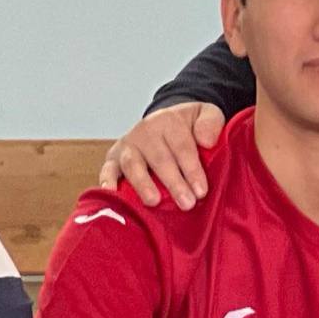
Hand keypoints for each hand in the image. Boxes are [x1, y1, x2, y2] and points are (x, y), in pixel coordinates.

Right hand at [99, 102, 223, 211]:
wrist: (166, 122)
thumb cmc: (189, 125)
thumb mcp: (207, 114)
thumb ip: (211, 123)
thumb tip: (206, 141)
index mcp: (168, 120)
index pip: (182, 147)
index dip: (192, 170)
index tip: (201, 191)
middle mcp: (145, 131)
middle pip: (159, 158)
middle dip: (173, 183)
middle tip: (187, 203)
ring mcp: (128, 145)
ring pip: (133, 164)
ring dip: (143, 184)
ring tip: (154, 201)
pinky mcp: (113, 158)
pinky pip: (108, 169)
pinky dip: (107, 181)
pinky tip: (112, 193)